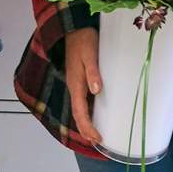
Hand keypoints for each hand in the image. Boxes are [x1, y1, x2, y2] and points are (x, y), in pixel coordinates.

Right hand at [64, 27, 102, 147]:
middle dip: (86, 129)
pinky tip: (97, 113)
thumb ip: (92, 72)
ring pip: (80, 108)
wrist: (74, 29)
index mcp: (75, 84)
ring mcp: (76, 84)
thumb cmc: (83, 40)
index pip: (80, 112)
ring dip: (87, 122)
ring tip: (97, 134)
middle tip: (98, 142)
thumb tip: (96, 91)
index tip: (97, 138)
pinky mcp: (80, 79)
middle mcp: (74, 87)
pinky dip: (89, 111)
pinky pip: (84, 100)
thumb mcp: (89, 54)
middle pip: (78, 113)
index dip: (87, 127)